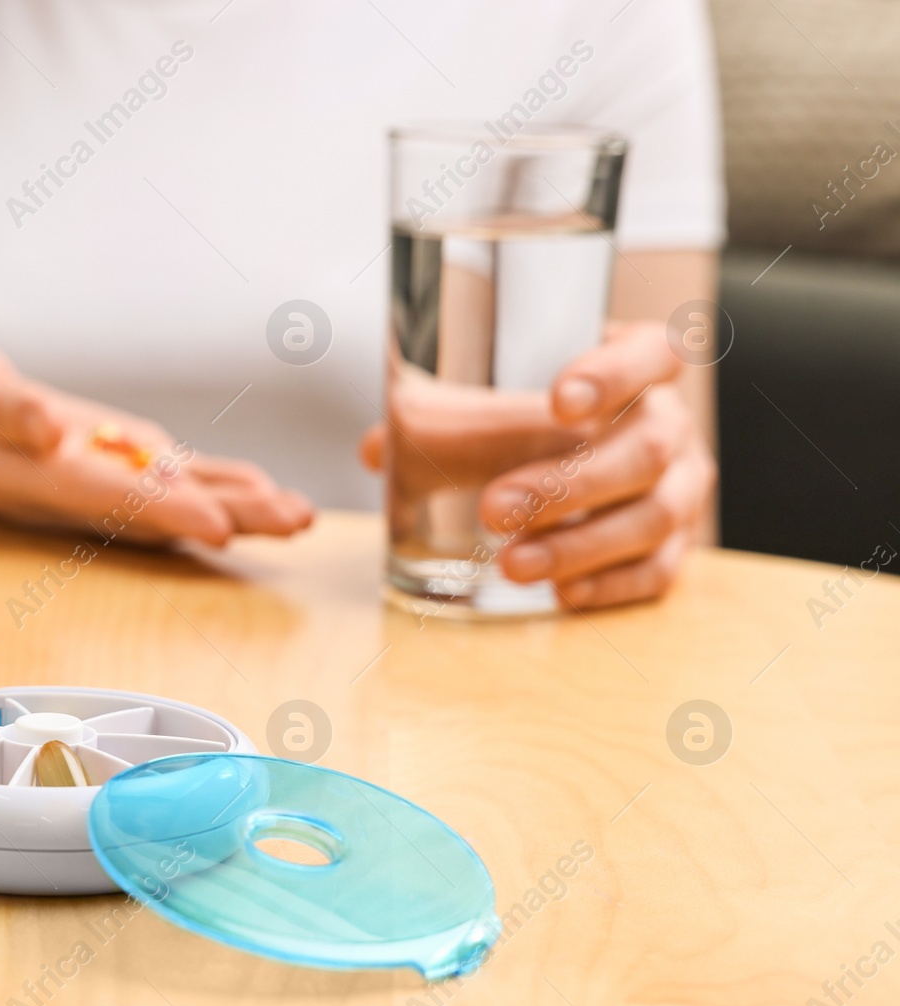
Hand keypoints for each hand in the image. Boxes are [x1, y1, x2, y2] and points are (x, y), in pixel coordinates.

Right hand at [0, 339, 313, 545]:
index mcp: (33, 481)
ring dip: (239, 508)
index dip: (164, 515)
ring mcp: (99, 480)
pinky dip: (218, 483)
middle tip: (294, 521)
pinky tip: (264, 490)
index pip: (106, 502)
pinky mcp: (111, 462)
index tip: (217, 526)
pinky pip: (171, 479)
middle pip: (160, 513)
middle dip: (228, 517)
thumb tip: (50, 431)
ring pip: (176, 498)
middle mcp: (76, 493)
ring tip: (300, 515)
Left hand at [361, 322, 714, 607]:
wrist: (590, 454)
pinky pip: (657, 570)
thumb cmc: (534, 415)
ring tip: (511, 565)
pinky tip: (560, 593)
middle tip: (495, 509)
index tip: (557, 401)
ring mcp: (683, 486)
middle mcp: (672, 422)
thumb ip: (441, 417)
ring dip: (578, 545)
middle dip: (569, 484)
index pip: (655, 354)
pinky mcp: (677, 544)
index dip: (615, 375)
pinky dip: (608, 585)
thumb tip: (381, 448)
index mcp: (640, 364)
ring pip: (653, 516)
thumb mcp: (497, 397)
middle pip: (648, 448)